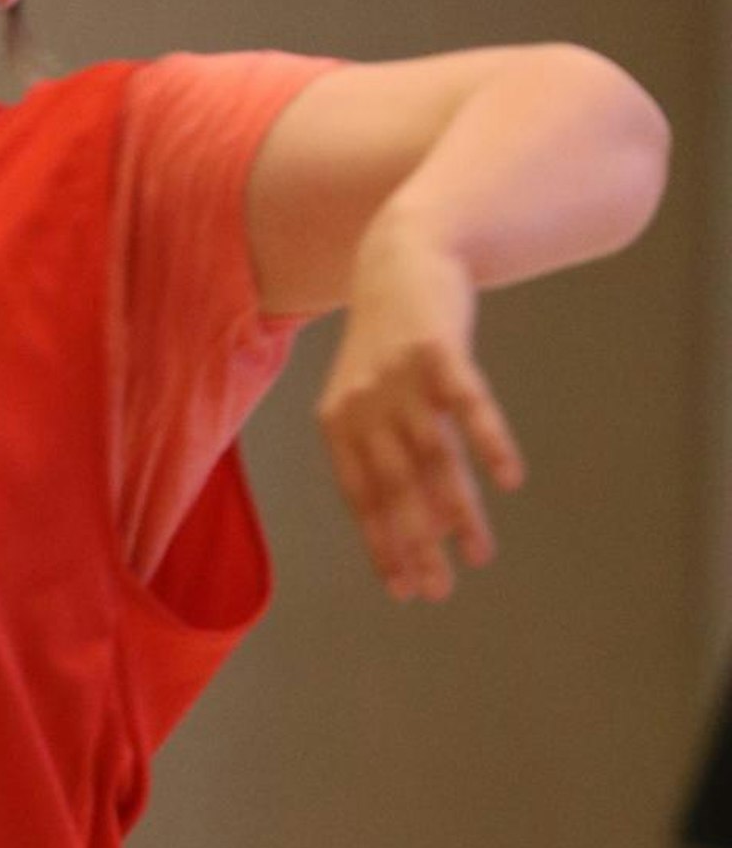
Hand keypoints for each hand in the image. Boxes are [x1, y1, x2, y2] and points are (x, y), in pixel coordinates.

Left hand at [315, 208, 525, 601]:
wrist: (400, 256)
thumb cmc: (387, 340)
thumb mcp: (367, 393)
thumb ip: (381, 450)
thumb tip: (417, 523)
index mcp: (338, 423)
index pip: (361, 498)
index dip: (383, 545)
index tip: (406, 590)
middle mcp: (362, 404)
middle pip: (395, 487)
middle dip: (418, 544)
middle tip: (442, 591)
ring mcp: (399, 377)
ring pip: (432, 456)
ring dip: (457, 510)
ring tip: (480, 554)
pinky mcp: (437, 349)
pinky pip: (467, 404)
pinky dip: (489, 442)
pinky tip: (509, 480)